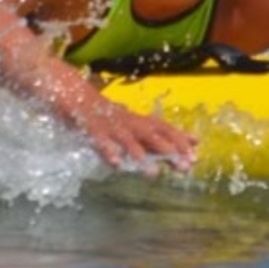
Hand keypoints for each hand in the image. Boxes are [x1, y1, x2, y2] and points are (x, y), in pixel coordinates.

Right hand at [78, 95, 197, 174]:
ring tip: (153, 173)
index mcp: (138, 121)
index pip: (164, 128)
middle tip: (183, 167)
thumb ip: (157, 136)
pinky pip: (100, 140)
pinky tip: (116, 164)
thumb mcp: (133, 125)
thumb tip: (192, 141)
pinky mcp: (91, 128)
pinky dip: (108, 151)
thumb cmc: (107, 116)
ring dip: (140, 154)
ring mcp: (109, 124)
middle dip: (168, 150)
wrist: (73, 94)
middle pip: (151, 133)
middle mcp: (127, 121)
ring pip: (127, 138)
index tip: (195, 156)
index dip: (180, 141)